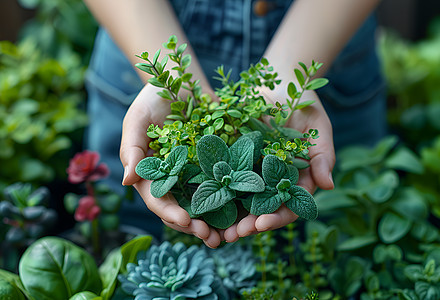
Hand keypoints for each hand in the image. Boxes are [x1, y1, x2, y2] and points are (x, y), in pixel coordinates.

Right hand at [120, 84, 222, 247]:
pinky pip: (225, 183)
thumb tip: (125, 182)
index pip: (157, 199)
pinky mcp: (216, 162)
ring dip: (214, 221)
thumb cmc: (154, 96)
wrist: (183, 79)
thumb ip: (131, 150)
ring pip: (203, 203)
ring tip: (227, 235)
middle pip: (181, 207)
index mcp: (152, 173)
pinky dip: (232, 199)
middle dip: (193, 225)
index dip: (169, 212)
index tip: (185, 220)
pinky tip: (244, 210)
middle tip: (210, 237)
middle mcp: (174, 177)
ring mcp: (195, 171)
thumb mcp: (138, 120)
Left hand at [223, 89, 334, 241]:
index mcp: (294, 181)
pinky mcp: (231, 157)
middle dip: (246, 224)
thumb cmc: (305, 105)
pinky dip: (209, 189)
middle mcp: (270, 181)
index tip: (261, 224)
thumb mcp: (318, 129)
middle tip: (231, 235)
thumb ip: (323, 156)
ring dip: (225, 216)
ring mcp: (250, 170)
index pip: (287, 206)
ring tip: (212, 230)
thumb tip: (328, 185)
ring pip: (237, 199)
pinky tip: (196, 200)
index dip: (276, 217)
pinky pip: (220, 175)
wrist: (279, 82)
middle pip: (259, 209)